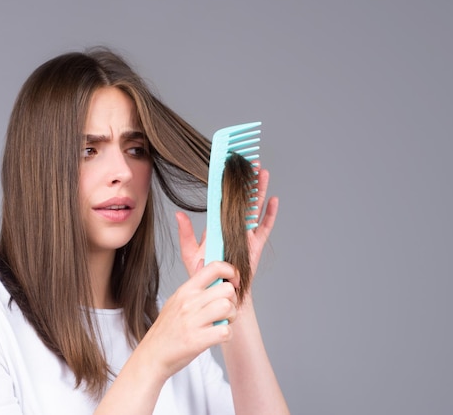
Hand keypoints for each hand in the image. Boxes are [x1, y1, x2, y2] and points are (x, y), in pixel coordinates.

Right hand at [140, 261, 238, 378]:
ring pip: (227, 308)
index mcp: (185, 290)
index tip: (234, 282)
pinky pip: (225, 331)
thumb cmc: (167, 330)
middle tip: (226, 310)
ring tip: (222, 323)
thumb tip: (206, 265)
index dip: (231, 271)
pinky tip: (218, 336)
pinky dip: (226, 334)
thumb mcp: (175, 301)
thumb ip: (193, 286)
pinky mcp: (197, 340)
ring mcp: (192, 321)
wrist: (152, 355)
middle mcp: (188, 302)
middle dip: (233, 300)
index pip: (214, 267)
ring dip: (231, 317)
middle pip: (226, 289)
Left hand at [176, 165, 278, 284]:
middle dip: (246, 181)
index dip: (227, 184)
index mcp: (218, 225)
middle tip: (250, 163)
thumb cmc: (204, 273)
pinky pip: (264, 227)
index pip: (223, 200)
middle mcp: (233, 226)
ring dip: (259, 191)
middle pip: (241, 199)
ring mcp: (245, 234)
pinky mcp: (255, 245)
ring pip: (254, 208)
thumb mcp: (190, 252)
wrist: (219, 290)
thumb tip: (178, 214)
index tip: (229, 168)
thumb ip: (185, 234)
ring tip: (263, 173)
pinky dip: (269, 214)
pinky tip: (274, 200)